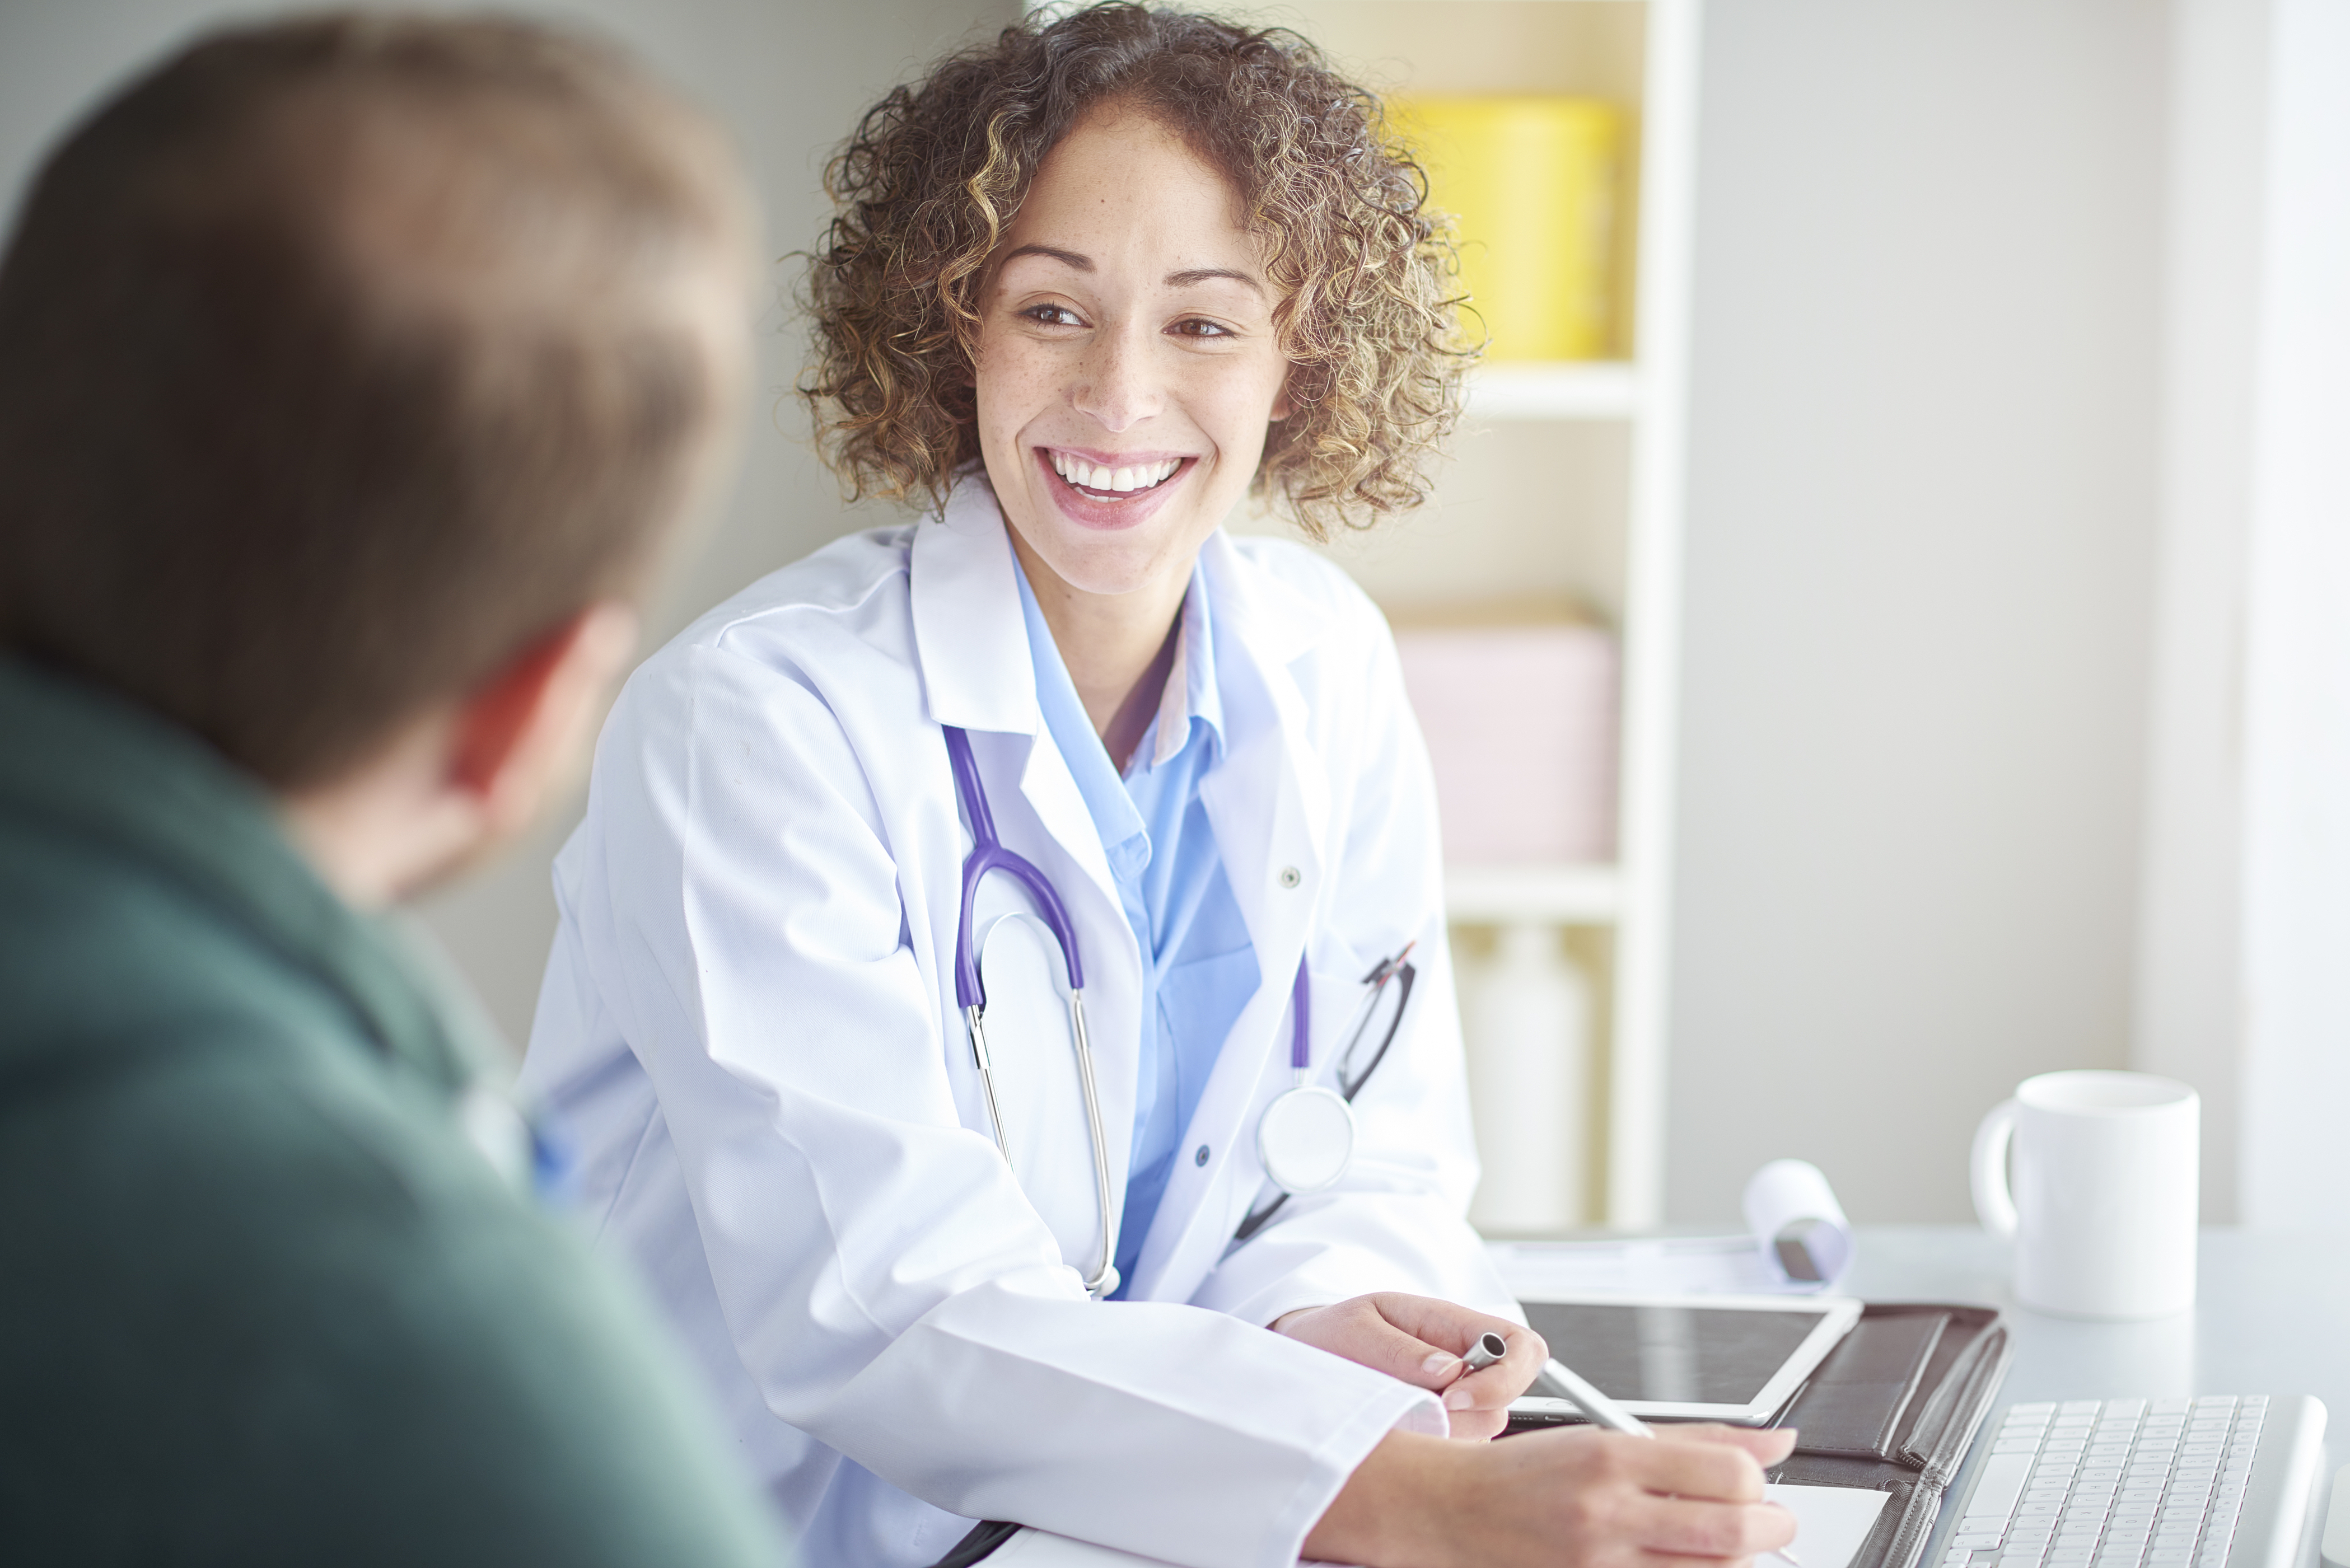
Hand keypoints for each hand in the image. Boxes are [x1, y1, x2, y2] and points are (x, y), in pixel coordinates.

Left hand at [1271, 1293, 1545, 1438]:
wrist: (1305, 1356)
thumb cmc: (1333, 1334)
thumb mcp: (1356, 1328)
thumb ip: (1399, 1348)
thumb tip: (1450, 1370)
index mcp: (1454, 1326)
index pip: (1522, 1348)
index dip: (1505, 1378)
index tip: (1455, 1397)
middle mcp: (1464, 1368)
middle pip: (1505, 1403)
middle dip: (1466, 1417)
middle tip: (1413, 1411)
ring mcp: (1455, 1405)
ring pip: (1480, 1435)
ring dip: (1440, 1434)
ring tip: (1392, 1416)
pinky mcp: (1439, 1436)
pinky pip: (1452, 1456)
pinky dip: (1425, 1452)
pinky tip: (1393, 1434)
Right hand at [1305, 1421, 1799, 1567]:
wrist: (1455, 1511)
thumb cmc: (1528, 1472)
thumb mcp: (1607, 1436)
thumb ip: (1697, 1440)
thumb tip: (1776, 1443)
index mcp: (1612, 1458)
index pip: (1726, 1474)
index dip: (1758, 1483)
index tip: (1756, 1484)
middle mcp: (1608, 1513)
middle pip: (1732, 1533)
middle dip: (1770, 1528)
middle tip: (1771, 1521)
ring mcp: (1600, 1562)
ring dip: (1736, 1557)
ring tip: (1727, 1541)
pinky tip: (1685, 1559)